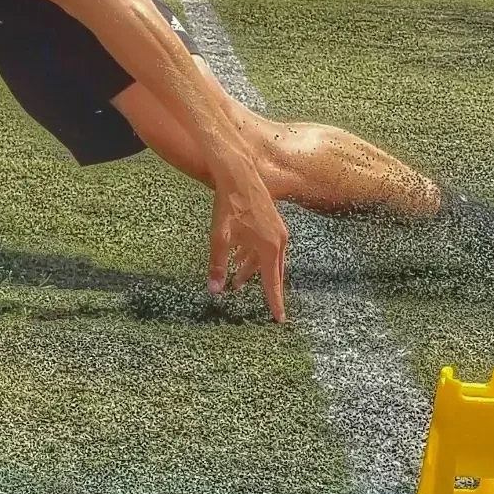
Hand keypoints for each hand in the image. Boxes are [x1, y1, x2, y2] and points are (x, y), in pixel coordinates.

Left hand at [206, 160, 288, 321]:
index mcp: (269, 248)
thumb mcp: (219, 238)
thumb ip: (217, 266)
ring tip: (237, 282)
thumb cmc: (229, 205)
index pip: (272, 283)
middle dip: (265, 288)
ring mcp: (277, 230)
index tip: (279, 320)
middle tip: (265, 307)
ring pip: (267, 259)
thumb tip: (214, 290)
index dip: (274, 302)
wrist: (238, 174)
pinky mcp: (272, 222)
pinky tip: (238, 259)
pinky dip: (252, 256)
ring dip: (252, 270)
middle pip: (273, 273)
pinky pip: (264, 247)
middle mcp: (278, 241)